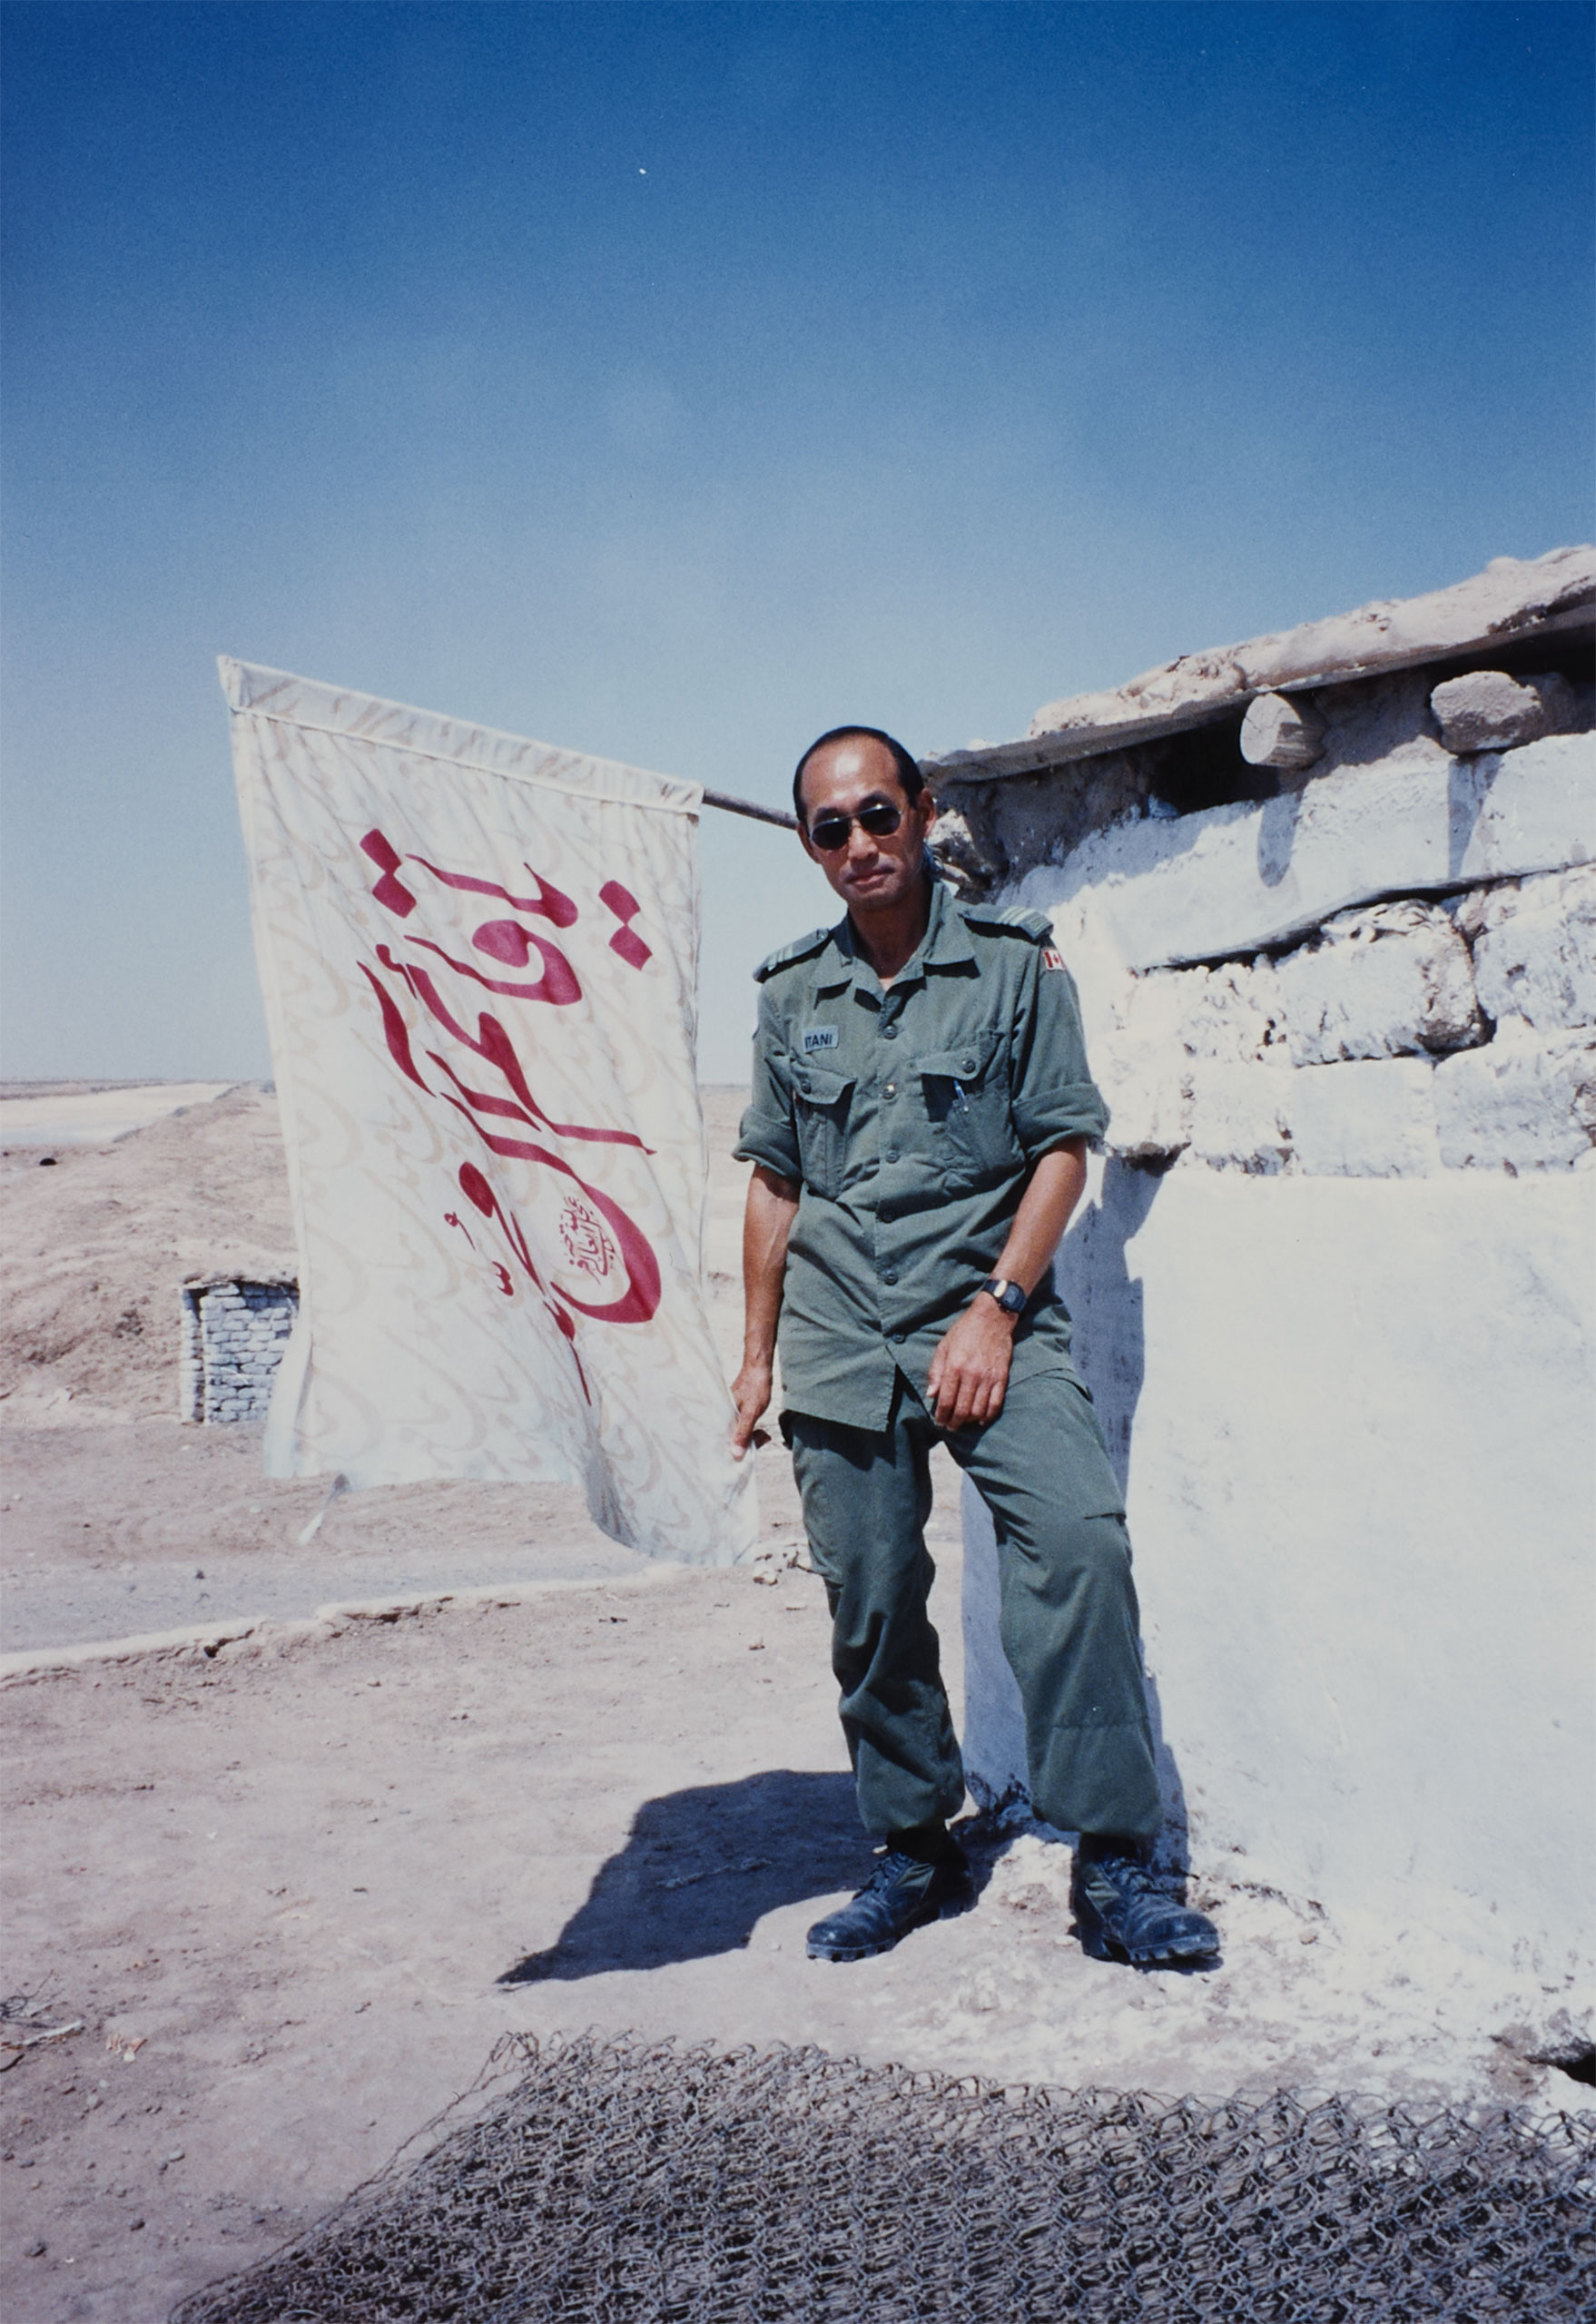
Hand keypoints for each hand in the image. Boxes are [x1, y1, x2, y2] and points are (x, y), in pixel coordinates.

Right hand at [729, 1358, 773, 1459]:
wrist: (758, 1369)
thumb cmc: (755, 1388)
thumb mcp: (751, 1413)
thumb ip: (743, 1433)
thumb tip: (735, 1455)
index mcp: (721, 1419)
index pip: (725, 1445)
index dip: (738, 1452)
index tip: (752, 1450)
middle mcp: (721, 1419)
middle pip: (732, 1442)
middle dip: (749, 1444)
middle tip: (764, 1437)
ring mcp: (728, 1416)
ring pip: (738, 1436)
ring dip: (751, 1438)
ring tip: (764, 1434)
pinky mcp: (735, 1414)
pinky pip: (740, 1429)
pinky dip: (750, 1432)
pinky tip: (759, 1432)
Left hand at [926, 1299, 1014, 1430]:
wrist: (992, 1318)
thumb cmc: (964, 1331)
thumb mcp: (943, 1347)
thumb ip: (936, 1372)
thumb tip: (931, 1395)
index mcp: (955, 1367)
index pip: (946, 1400)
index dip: (942, 1415)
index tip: (939, 1421)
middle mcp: (972, 1375)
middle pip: (962, 1409)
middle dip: (954, 1422)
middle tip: (950, 1427)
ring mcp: (989, 1377)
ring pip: (978, 1410)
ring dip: (969, 1421)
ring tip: (963, 1422)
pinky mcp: (1002, 1377)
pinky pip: (995, 1403)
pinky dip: (988, 1415)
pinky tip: (981, 1420)